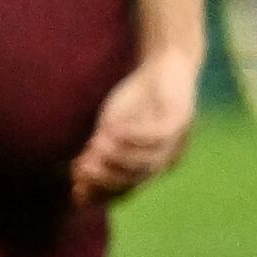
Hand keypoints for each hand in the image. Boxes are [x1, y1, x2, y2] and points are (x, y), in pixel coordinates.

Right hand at [71, 55, 197, 202]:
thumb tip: (78, 174)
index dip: (102, 192)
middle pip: (138, 180)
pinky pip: (157, 135)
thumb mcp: (111, 127)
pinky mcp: (180, 119)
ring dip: (121, 159)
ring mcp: (176, 140)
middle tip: (83, 171)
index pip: (127, 189)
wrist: (163, 64)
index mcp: (150, 164)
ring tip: (96, 150)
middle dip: (109, 179)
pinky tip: (112, 130)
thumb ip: (98, 150)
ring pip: (150, 162)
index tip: (76, 192)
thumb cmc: (137, 98)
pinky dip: (134, 136)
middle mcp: (166, 158)